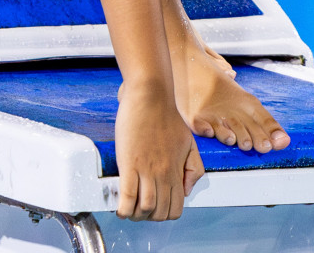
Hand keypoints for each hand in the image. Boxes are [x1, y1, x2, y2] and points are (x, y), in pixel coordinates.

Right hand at [114, 81, 205, 220]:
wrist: (151, 95)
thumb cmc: (166, 115)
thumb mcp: (189, 143)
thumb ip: (193, 168)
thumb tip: (186, 190)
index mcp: (177, 169)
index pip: (176, 208)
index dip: (164, 214)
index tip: (155, 207)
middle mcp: (164, 173)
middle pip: (159, 213)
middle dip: (149, 218)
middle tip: (139, 209)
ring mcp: (147, 169)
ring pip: (144, 209)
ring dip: (135, 215)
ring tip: (128, 208)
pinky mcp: (130, 163)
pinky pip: (127, 197)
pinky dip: (123, 209)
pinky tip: (119, 207)